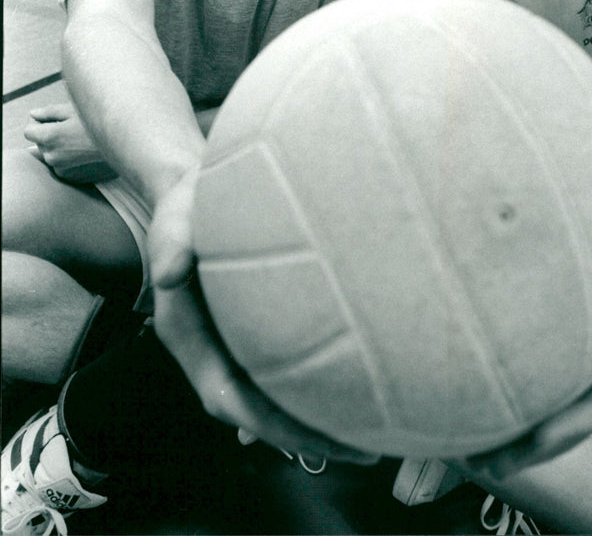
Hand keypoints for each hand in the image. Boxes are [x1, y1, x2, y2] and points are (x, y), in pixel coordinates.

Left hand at [24, 102, 117, 183]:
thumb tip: (33, 114)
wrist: (126, 144)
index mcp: (50, 137)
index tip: (52, 119)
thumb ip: (48, 112)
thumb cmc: (100, 122)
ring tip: (81, 139)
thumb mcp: (75, 110)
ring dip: (61, 147)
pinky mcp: (72, 178)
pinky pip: (63, 165)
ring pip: (53, 155)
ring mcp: (62, 169)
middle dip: (51, 134)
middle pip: (41, 143)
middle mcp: (52, 156)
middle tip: (73, 127)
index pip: (28, 131)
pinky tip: (85, 151)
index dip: (38, 123)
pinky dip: (70, 159)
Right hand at [149, 169, 377, 466]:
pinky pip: (290, 368)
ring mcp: (238, 341)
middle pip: (258, 411)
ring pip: (276, 395)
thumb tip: (168, 274)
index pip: (225, 397)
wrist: (201, 187)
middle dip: (306, 435)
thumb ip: (172, 239)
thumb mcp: (177, 213)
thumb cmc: (190, 201)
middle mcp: (214, 348)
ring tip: (376, 436)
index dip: (266, 424)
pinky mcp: (262, 326)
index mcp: (187, 334)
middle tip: (364, 452)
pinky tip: (361, 397)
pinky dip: (320, 387)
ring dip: (319, 419)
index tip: (310, 441)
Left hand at [464, 160, 591, 478]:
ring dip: (519, 418)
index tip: (534, 441)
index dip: (580, 422)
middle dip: (538, 439)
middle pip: (583, 403)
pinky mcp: (563, 308)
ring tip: (463, 442)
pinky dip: (511, 374)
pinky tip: (471, 381)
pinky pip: (540, 350)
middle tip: (484, 464)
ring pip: (558, 384)